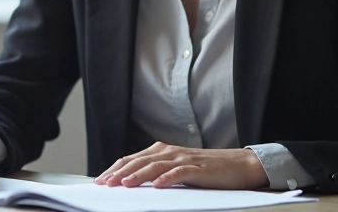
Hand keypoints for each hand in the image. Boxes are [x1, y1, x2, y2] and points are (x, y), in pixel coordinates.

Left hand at [93, 142, 268, 189]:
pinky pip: (179, 173)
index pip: (131, 159)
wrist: (238, 165)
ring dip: (138, 175)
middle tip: (105, 184)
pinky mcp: (197, 168)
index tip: (99, 181)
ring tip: (124, 184)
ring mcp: (183, 159)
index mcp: (161, 151)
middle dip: (119, 172)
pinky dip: (167, 178)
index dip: (114, 169)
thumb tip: (130, 184)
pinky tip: (158, 185)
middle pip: (138, 161)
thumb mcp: (175, 170)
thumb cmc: (205, 170)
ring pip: (155, 166)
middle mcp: (169, 152)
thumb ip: (156, 173)